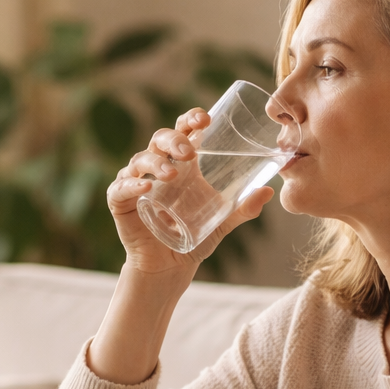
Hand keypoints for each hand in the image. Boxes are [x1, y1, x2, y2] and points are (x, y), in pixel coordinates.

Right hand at [106, 109, 274, 279]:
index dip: (190, 120)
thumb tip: (269, 191)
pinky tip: (145, 188)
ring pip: (140, 160)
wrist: (169, 268)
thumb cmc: (193, 239)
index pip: (182, 131)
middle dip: (174, 140)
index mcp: (180, 164)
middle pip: (160, 139)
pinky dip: (132, 186)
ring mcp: (136, 183)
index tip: (204, 120)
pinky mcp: (120, 202)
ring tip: (171, 175)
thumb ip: (243, 208)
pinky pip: (121, 188)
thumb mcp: (222, 222)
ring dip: (156, 163)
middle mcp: (156, 167)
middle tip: (190, 152)